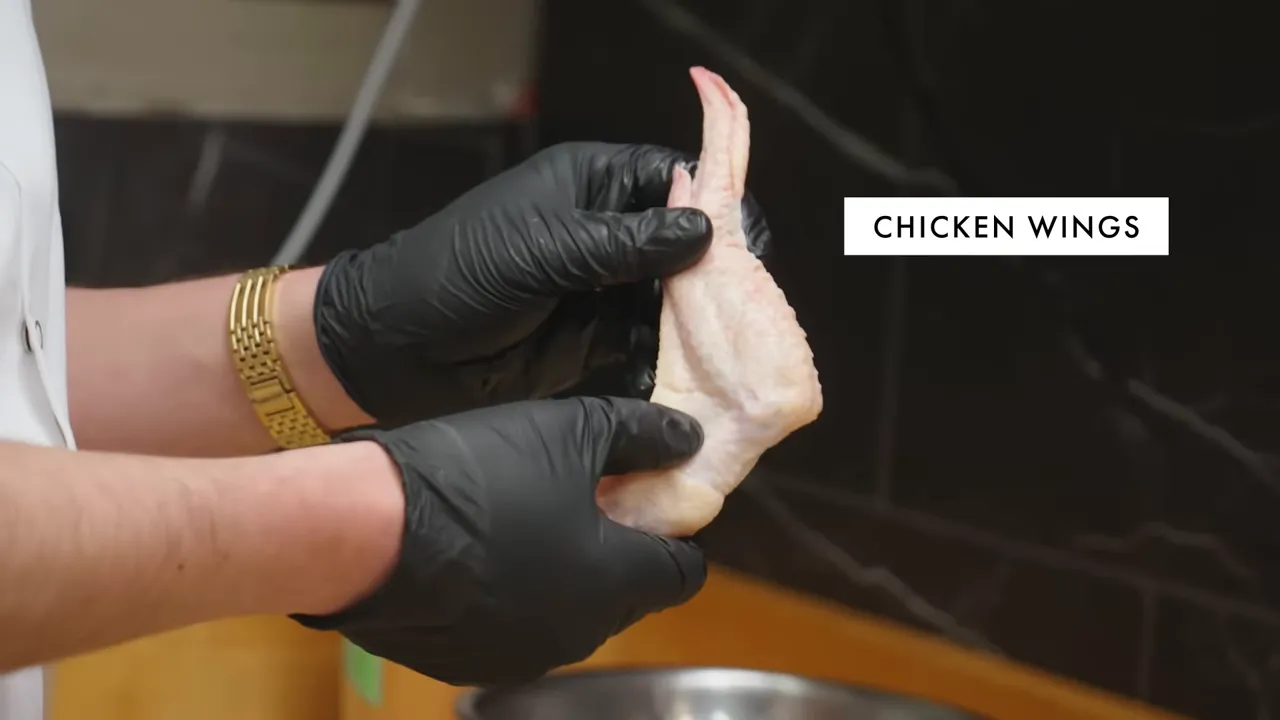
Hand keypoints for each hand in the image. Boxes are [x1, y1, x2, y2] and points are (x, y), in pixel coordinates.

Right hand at [290, 396, 707, 685]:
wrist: (363, 531)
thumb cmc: (480, 474)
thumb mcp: (571, 430)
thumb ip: (641, 436)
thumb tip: (687, 442)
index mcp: (617, 581)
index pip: (684, 573)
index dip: (677, 534)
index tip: (652, 500)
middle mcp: (579, 633)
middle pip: (627, 593)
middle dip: (616, 548)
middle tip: (581, 495)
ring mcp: (521, 656)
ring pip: (568, 611)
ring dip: (564, 572)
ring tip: (524, 517)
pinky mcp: (467, 662)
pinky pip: (513, 626)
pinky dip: (512, 594)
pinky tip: (478, 551)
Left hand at [313, 141, 771, 427]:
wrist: (396, 346)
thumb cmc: (457, 275)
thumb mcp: (543, 251)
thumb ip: (624, 243)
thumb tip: (705, 230)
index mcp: (590, 186)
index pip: (671, 179)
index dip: (714, 204)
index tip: (751, 244)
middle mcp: (604, 232)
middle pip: (683, 244)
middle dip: (716, 273)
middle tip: (754, 309)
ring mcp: (600, 286)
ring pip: (671, 298)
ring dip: (699, 323)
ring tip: (736, 351)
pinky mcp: (592, 338)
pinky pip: (647, 343)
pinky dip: (668, 359)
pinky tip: (695, 380)